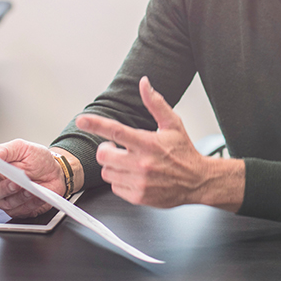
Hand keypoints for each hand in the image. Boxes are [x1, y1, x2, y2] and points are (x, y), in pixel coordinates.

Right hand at [0, 139, 64, 217]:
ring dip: (19, 196)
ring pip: (7, 203)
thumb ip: (5, 150)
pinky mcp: (19, 210)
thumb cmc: (36, 159)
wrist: (55, 170)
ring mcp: (7, 199)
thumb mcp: (22, 147)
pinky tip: (38, 196)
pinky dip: (31, 204)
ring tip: (30, 189)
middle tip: (16, 182)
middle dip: (4, 187)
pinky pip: (22, 210)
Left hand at [77, 76, 242, 209]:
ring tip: (128, 162)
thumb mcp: (172, 124)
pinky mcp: (139, 197)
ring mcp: (140, 182)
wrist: (198, 181)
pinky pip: (114, 187)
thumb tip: (144, 84)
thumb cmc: (184, 151)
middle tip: (116, 148)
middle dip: (106, 149)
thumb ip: (155, 103)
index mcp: (148, 143)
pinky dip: (120, 180)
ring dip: (113, 165)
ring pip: (107, 171)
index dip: (96, 124)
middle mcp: (142, 163)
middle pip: (104, 154)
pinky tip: (133, 176)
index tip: (82, 120)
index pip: (116, 131)